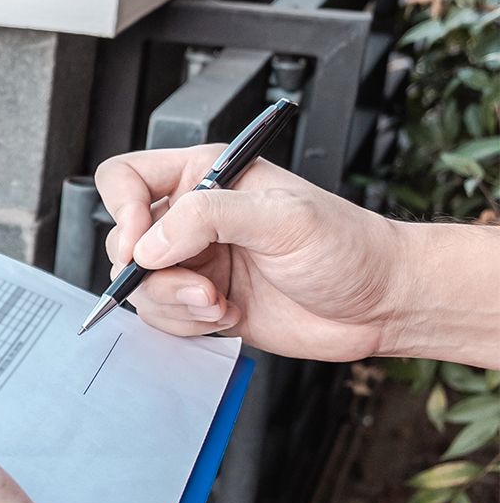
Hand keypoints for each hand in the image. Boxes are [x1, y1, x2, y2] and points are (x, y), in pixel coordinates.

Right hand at [94, 148, 403, 361]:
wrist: (381, 304)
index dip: (122, 208)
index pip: (126, 178)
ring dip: (174, 304)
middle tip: (199, 285)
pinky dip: (187, 324)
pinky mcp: (202, 303)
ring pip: (138, 286)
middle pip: (124, 241)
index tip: (144, 242)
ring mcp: (195, 263)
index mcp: (205, 177)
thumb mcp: (282, 217)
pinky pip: (161, 317)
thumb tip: (149, 244)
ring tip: (220, 305)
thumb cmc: (349, 247)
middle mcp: (192, 218)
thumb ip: (209, 218)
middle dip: (153, 272)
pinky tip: (228, 316)